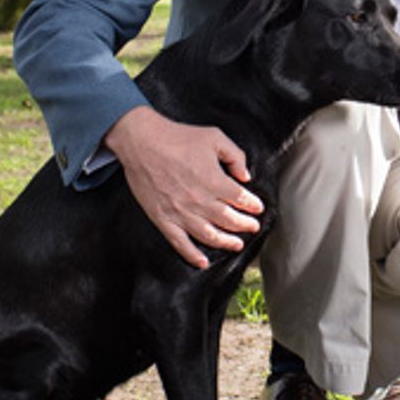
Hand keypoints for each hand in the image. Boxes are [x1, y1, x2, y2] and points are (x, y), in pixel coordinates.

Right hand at [104, 106, 264, 268]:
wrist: (142, 142)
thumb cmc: (177, 137)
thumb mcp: (214, 137)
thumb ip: (235, 156)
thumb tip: (245, 176)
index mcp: (215, 181)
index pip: (241, 200)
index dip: (253, 205)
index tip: (257, 208)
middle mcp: (200, 201)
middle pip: (230, 220)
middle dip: (245, 225)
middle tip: (253, 227)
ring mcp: (181, 213)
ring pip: (210, 236)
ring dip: (226, 242)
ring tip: (237, 244)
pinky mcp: (163, 219)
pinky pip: (180, 243)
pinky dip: (192, 255)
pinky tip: (202, 262)